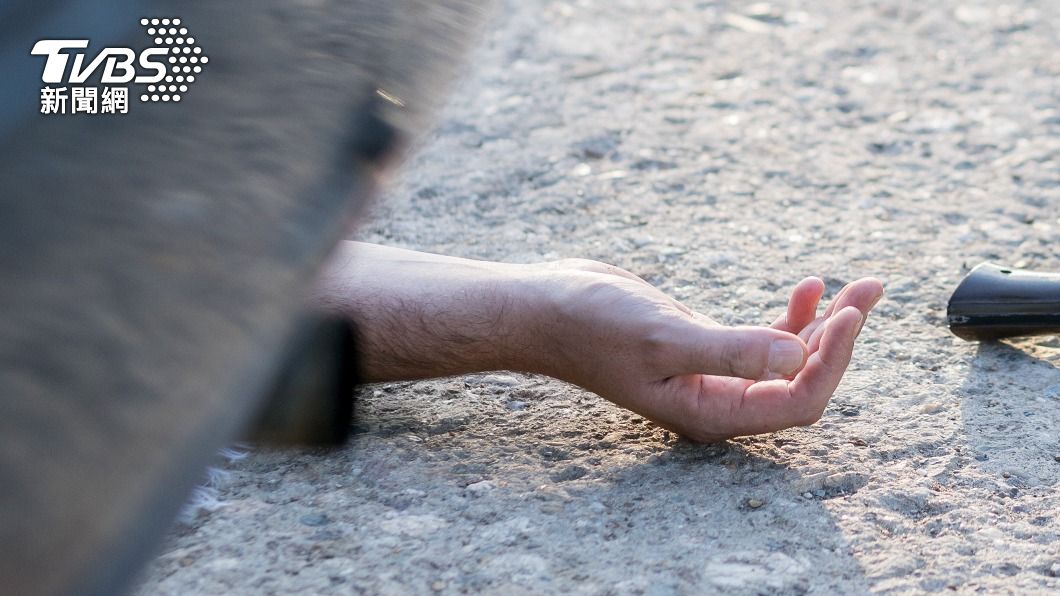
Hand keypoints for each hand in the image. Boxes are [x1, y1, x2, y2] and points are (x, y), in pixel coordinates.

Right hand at [529, 259, 883, 441]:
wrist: (547, 309)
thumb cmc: (593, 326)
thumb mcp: (665, 337)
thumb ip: (733, 351)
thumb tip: (798, 358)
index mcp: (711, 413)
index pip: (798, 402)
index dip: (833, 362)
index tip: (850, 313)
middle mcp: (718, 401)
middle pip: (803, 381)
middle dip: (841, 338)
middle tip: (870, 289)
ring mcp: (713, 374)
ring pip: (789, 358)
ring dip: (825, 323)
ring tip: (856, 285)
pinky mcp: (705, 345)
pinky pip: (764, 340)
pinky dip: (791, 315)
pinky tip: (808, 287)